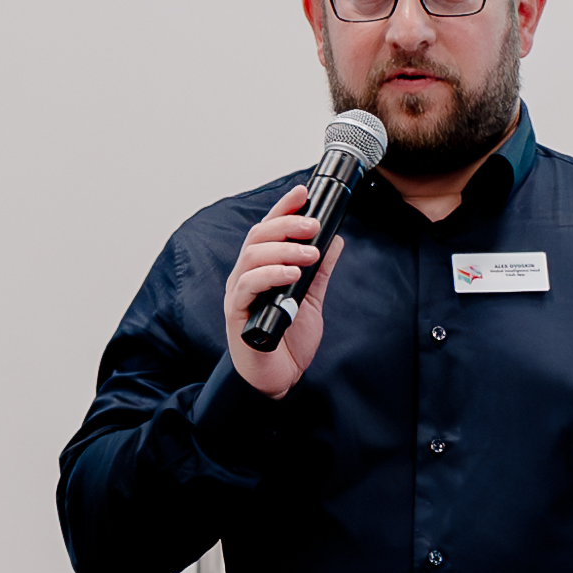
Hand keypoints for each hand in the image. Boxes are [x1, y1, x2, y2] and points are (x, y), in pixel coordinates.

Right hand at [224, 186, 346, 396]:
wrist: (279, 380)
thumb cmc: (288, 341)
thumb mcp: (310, 299)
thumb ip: (320, 271)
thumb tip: (335, 240)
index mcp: (261, 269)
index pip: (268, 230)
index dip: (283, 208)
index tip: (303, 192)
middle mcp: (246, 277)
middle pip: (258, 237)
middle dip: (286, 225)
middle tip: (313, 226)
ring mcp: (239, 294)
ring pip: (252, 257)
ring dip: (283, 250)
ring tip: (309, 254)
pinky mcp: (237, 314)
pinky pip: (249, 285)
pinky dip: (271, 275)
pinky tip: (292, 274)